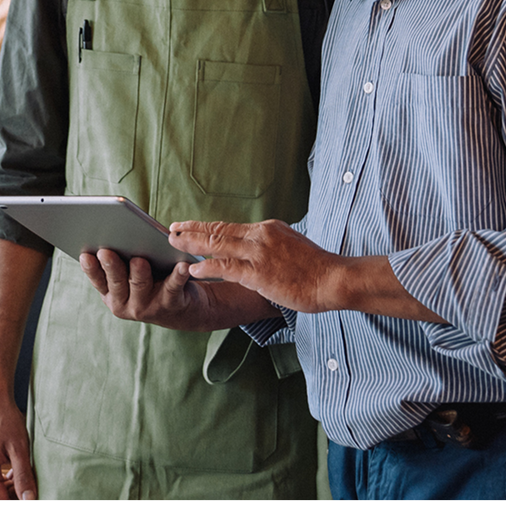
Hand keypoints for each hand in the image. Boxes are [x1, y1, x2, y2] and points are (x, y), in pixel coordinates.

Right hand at [0, 395, 35, 502]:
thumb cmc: (5, 418)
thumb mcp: (20, 448)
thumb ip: (24, 477)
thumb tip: (29, 502)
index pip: (1, 504)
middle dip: (15, 498)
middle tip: (34, 492)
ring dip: (11, 488)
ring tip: (28, 478)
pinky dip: (5, 478)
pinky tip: (18, 470)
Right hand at [79, 249, 212, 330]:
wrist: (182, 310)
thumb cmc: (151, 281)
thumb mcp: (130, 275)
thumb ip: (120, 259)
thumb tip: (110, 231)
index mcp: (112, 294)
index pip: (98, 279)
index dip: (91, 268)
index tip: (85, 254)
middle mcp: (126, 304)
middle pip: (117, 282)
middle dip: (111, 266)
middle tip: (106, 251)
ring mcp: (148, 306)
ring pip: (140, 285)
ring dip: (139, 272)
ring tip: (139, 260)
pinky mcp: (172, 304)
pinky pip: (173, 287)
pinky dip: (177, 275)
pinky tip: (180, 264)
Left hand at [169, 219, 340, 313]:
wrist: (334, 278)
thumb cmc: (316, 268)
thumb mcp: (291, 246)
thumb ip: (270, 246)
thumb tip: (254, 249)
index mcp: (267, 229)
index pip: (229, 226)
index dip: (205, 227)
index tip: (188, 226)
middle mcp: (260, 236)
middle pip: (218, 231)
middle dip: (192, 230)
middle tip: (171, 229)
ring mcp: (259, 254)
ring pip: (218, 245)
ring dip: (192, 245)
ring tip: (174, 244)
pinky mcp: (259, 274)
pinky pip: (226, 268)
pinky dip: (207, 268)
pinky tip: (193, 270)